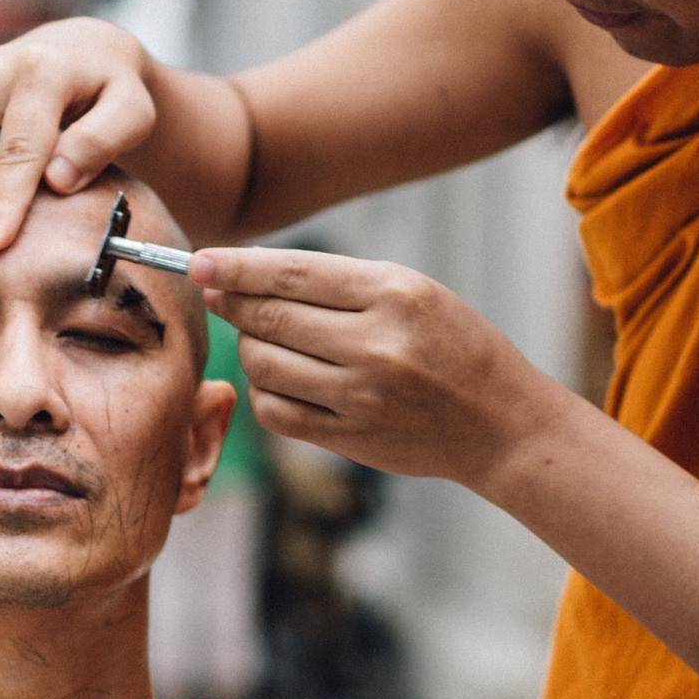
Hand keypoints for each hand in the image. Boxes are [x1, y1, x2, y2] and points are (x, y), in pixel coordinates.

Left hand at [192, 247, 553, 489]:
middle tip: (221, 298)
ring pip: (265, 365)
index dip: (236, 268)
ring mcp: (361, 395)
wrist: (500, 424)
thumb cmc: (455, 348)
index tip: (198, 262)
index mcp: (394, 292)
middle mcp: (376, 343)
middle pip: (270, 318)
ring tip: (265, 342)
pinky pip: (277, 412)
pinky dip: (265, 393)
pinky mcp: (350, 437)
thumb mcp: (415, 293)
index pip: (292, 273)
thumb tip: (250, 279)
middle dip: (235, 305)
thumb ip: (342, 286)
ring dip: (251, 351)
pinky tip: (280, 382)